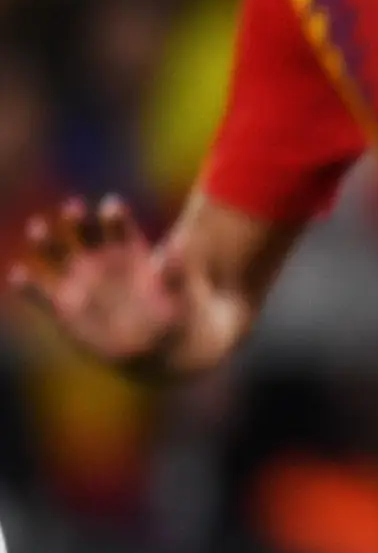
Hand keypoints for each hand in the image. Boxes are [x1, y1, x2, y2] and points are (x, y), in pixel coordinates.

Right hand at [12, 198, 193, 373]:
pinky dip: (28, 285)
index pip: (119, 226)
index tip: (111, 204)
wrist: (161, 348)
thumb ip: (177, 269)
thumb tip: (182, 245)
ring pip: (56, 255)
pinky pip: (40, 293)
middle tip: (73, 207)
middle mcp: (101, 260)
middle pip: (83, 232)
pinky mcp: (64, 307)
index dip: (114, 215)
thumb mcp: (181, 292)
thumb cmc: (177, 315)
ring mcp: (81, 282)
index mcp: (130, 251)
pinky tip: (20, 275)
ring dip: (45, 241)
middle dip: (77, 220)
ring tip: (39, 228)